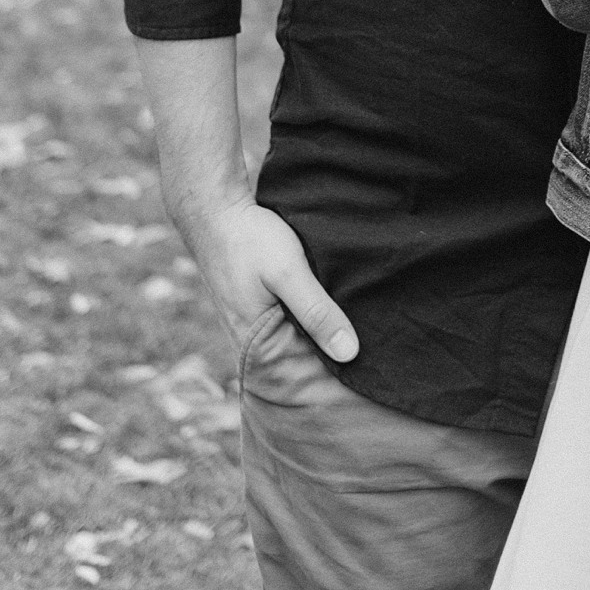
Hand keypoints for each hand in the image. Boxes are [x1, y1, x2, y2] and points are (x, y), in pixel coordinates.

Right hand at [178, 193, 359, 366]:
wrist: (216, 211)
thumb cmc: (250, 240)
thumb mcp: (289, 273)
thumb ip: (317, 312)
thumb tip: (349, 353)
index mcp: (256, 345)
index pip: (301, 379)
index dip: (333, 378)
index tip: (368, 375)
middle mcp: (253, 343)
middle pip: (300, 362)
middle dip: (331, 361)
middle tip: (373, 358)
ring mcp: (255, 326)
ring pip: (297, 342)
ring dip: (322, 338)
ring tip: (363, 336)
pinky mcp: (260, 308)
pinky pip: (290, 324)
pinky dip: (311, 321)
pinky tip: (336, 313)